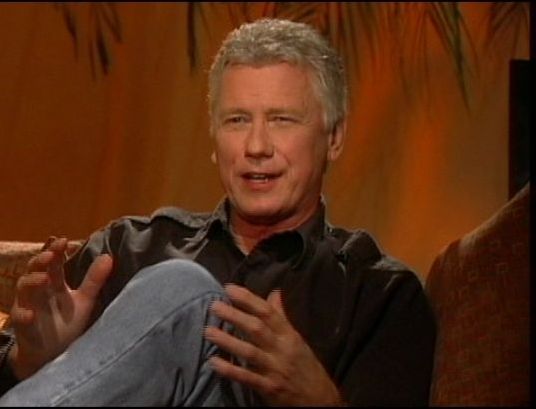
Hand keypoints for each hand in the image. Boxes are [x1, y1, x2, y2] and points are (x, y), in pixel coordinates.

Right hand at [8, 237, 112, 379]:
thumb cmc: (67, 323)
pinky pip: (19, 317)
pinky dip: (23, 315)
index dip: (55, 250)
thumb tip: (109, 256)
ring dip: (32, 281)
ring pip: (23, 288)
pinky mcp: (23, 325)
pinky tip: (30, 315)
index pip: (53, 262)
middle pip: (35, 269)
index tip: (64, 240)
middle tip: (52, 253)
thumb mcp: (85, 300)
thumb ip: (94, 279)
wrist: (54, 353)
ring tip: (45, 278)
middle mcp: (40, 291)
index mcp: (55, 283)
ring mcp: (28, 306)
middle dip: (41, 259)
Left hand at [204, 284, 342, 405]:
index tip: (229, 289)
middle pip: (257, 328)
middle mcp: (282, 349)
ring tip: (208, 331)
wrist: (320, 399)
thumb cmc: (305, 365)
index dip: (248, 299)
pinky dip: (230, 370)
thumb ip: (282, 316)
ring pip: (250, 352)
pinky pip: (248, 378)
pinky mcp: (270, 388)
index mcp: (289, 334)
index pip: (268, 312)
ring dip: (228, 341)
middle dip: (235, 315)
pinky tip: (214, 362)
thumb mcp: (296, 338)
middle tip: (214, 306)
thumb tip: (274, 293)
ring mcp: (276, 368)